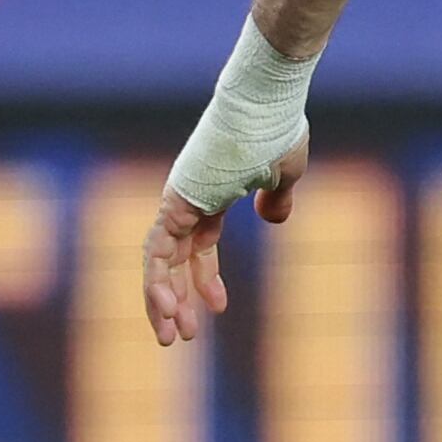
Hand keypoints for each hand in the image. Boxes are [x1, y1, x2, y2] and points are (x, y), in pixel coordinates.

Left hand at [141, 143, 303, 348]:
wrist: (266, 102)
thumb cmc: (278, 130)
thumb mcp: (284, 174)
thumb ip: (275, 199)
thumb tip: (272, 219)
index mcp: (209, 196)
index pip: (198, 246)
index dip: (206, 279)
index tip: (220, 308)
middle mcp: (186, 201)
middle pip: (172, 260)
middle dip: (175, 301)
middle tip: (178, 338)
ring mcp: (177, 200)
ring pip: (158, 262)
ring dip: (162, 301)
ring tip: (171, 338)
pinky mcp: (175, 201)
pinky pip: (158, 249)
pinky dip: (157, 279)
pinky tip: (166, 307)